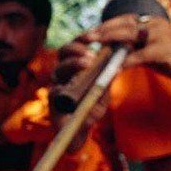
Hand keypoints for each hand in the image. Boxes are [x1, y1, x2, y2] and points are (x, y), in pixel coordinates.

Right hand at [50, 34, 110, 151]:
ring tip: (88, 63)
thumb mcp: (102, 94)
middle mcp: (63, 74)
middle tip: (91, 52)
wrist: (78, 133)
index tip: (93, 37)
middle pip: (63, 53)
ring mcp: (56, 86)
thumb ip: (106, 81)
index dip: (81, 39)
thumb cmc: (90, 110)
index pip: (74, 47)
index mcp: (73, 68)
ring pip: (59, 69)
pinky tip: (73, 87)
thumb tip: (117, 65)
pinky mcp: (53, 101)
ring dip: (74, 64)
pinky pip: (55, 91)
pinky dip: (64, 88)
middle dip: (76, 48)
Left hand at [92, 14, 170, 82]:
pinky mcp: (165, 49)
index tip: (88, 33)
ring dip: (111, 41)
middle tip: (85, 38)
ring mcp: (160, 35)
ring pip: (130, 35)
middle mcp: (154, 24)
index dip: (104, 26)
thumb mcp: (148, 50)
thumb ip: (132, 47)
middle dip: (102, 31)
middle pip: (123, 25)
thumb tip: (109, 50)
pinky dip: (127, 61)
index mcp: (150, 22)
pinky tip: (116, 68)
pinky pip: (141, 54)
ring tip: (96, 48)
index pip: (122, 20)